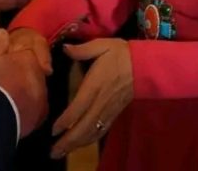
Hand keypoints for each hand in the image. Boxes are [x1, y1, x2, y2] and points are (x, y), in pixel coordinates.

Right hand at [0, 29, 47, 137]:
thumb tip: (4, 32)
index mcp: (30, 59)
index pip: (31, 53)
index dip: (21, 58)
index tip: (12, 64)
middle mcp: (41, 75)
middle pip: (36, 72)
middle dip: (26, 75)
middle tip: (11, 81)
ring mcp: (43, 95)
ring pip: (38, 89)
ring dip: (29, 91)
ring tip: (14, 97)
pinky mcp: (41, 113)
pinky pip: (38, 107)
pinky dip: (30, 107)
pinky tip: (19, 109)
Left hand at [50, 39, 132, 158]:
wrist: (144, 65)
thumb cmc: (121, 54)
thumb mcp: (102, 45)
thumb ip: (82, 49)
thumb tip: (64, 48)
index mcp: (96, 84)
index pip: (80, 106)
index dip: (67, 120)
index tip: (54, 130)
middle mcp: (101, 101)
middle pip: (84, 126)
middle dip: (69, 141)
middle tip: (53, 152)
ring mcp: (109, 109)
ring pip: (92, 132)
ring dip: (77, 144)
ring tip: (61, 152)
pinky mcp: (114, 113)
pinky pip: (100, 130)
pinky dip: (89, 140)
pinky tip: (79, 145)